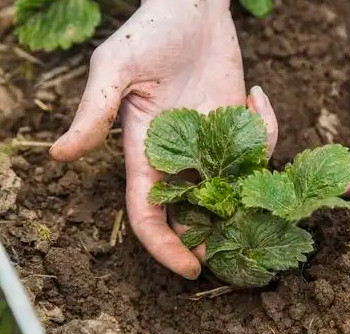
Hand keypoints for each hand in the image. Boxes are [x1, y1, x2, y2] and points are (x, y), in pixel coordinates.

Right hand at [49, 0, 276, 278]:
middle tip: (243, 250)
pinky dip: (267, 131)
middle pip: (193, 212)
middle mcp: (179, 155)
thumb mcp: (116, 69)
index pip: (148, 213)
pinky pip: (259, 146)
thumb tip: (59, 155)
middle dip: (215, 235)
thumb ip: (94, 113)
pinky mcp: (238, 124)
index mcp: (145, 152)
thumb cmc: (149, 32)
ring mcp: (212, 142)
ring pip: (230, 188)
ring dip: (249, 195)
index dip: (165, 246)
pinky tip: (258, 97)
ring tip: (267, 191)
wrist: (191, 7)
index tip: (191, 268)